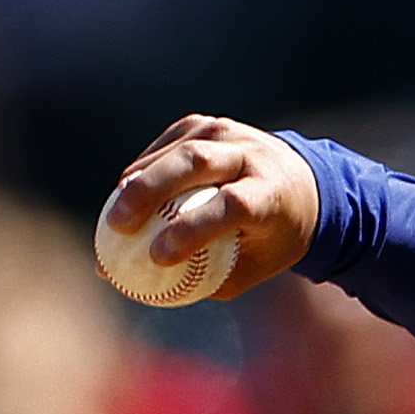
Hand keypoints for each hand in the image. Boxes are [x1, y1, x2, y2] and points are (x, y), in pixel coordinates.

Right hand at [104, 116, 319, 299]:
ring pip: (174, 151)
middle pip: (194, 162)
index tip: (158, 257)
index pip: (230, 205)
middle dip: (150, 192)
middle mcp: (250, 154)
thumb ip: (210, 281)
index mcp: (272, 192)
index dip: (192, 229)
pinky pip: (163, 146)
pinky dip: (141, 169)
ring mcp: (225, 132)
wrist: (300, 183)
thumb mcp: (258, 265)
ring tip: (114, 217)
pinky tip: (126, 193)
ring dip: (138, 181)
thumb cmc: (274, 236)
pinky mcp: (201, 124)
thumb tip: (145, 289)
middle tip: (118, 226)